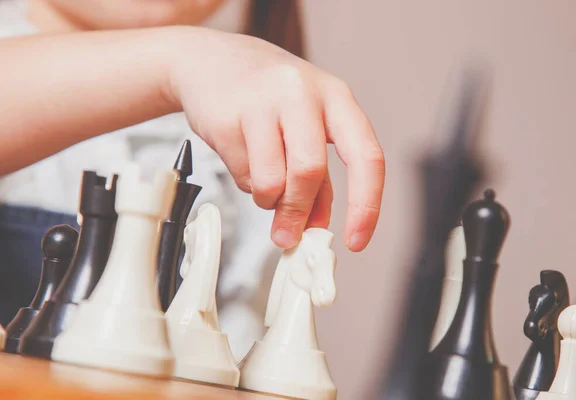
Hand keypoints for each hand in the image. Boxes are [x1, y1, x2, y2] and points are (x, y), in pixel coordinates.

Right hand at [168, 27, 384, 251]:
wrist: (210, 61)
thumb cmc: (267, 96)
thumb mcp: (306, 126)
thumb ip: (319, 178)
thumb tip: (317, 226)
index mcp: (335, 97)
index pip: (366, 156)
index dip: (365, 205)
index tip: (356, 240)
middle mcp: (302, 93)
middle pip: (310, 171)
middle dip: (298, 211)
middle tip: (289, 234)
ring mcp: (262, 102)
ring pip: (272, 181)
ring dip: (268, 201)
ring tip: (265, 186)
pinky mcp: (226, 117)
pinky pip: (241, 175)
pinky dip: (246, 184)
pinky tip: (244, 159)